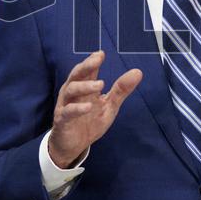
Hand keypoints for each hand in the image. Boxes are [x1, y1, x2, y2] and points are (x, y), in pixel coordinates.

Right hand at [48, 51, 141, 168]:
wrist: (73, 146)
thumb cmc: (89, 122)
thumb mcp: (109, 106)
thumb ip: (121, 90)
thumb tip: (138, 72)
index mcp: (84, 87)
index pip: (88, 70)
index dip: (93, 60)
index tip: (101, 53)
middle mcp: (73, 93)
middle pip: (76, 74)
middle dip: (86, 65)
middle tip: (97, 60)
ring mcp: (66, 105)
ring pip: (71, 89)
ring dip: (85, 85)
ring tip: (100, 84)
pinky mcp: (62, 120)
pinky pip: (68, 111)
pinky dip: (78, 108)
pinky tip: (88, 106)